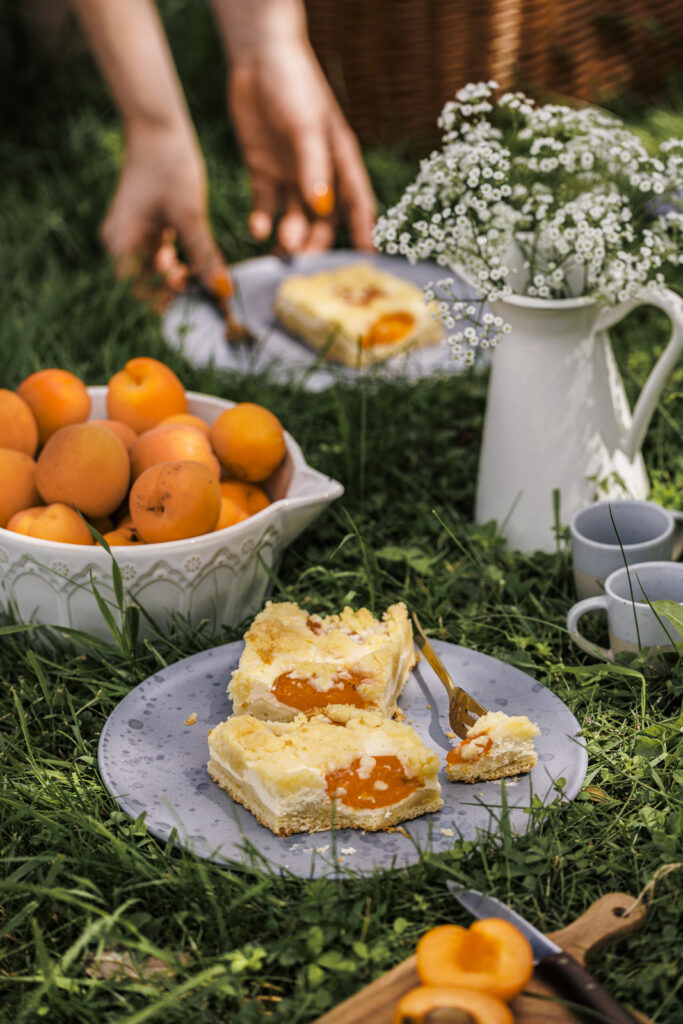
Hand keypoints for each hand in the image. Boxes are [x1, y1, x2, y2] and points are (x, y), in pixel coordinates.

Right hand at [101, 120, 232, 310]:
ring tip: (200, 276)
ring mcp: (131, 234)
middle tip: (203, 297)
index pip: (136, 294)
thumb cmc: (169, 165)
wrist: (158, 124)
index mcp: (121, 244)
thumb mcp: (190, 216)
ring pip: (154, 272)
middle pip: (144, 285)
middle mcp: (120, 243)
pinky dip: (177, 262)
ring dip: (176, 279)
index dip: (162, 308)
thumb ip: (204, 256)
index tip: (192, 314)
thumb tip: (222, 291)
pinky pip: (159, 255)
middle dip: (173, 295)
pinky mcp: (145, 225)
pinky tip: (194, 262)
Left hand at [228, 40, 375, 251]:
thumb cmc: (295, 86)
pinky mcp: (264, 174)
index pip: (358, 204)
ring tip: (282, 246)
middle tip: (306, 261)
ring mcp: (290, 176)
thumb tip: (322, 210)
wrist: (257, 59)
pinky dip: (263, 221)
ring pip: (294, 218)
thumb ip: (314, 168)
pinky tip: (258, 229)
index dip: (363, 232)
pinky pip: (266, 206)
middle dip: (317, 242)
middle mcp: (319, 175)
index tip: (366, 260)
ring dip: (290, 236)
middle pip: (323, 221)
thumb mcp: (307, 126)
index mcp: (341, 162)